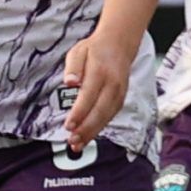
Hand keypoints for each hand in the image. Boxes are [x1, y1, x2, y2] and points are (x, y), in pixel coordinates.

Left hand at [59, 30, 134, 153]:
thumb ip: (73, 67)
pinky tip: (88, 136)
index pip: (89, 96)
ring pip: (106, 117)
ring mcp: (119, 93)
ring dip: (92, 133)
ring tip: (78, 145)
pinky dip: (99, 128)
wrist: (119, 45)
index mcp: (100, 72)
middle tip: (73, 141)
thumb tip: (69, 82)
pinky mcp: (121, 99)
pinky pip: (110, 116)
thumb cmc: (94, 49)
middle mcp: (113, 85)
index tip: (69, 125)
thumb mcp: (78, 51)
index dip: (79, 113)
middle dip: (86, 129)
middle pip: (100, 111)